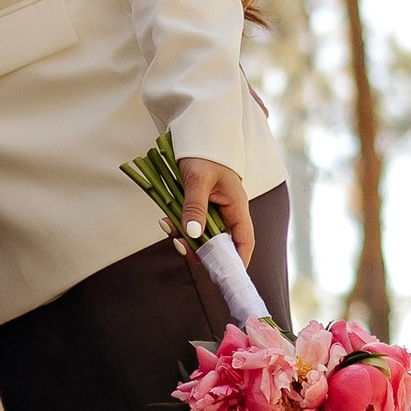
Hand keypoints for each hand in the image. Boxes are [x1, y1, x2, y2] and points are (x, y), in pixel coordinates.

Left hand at [175, 158, 257, 277]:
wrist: (196, 135)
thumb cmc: (204, 153)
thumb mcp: (198, 179)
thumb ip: (195, 206)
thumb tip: (192, 234)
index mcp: (237, 206)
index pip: (244, 241)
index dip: (237, 261)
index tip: (224, 275)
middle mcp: (228, 212)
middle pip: (220, 243)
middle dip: (200, 250)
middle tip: (179, 247)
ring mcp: (213, 211)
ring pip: (201, 235)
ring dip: (184, 237)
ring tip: (167, 226)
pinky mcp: (199, 208)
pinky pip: (190, 224)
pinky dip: (177, 226)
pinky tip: (165, 220)